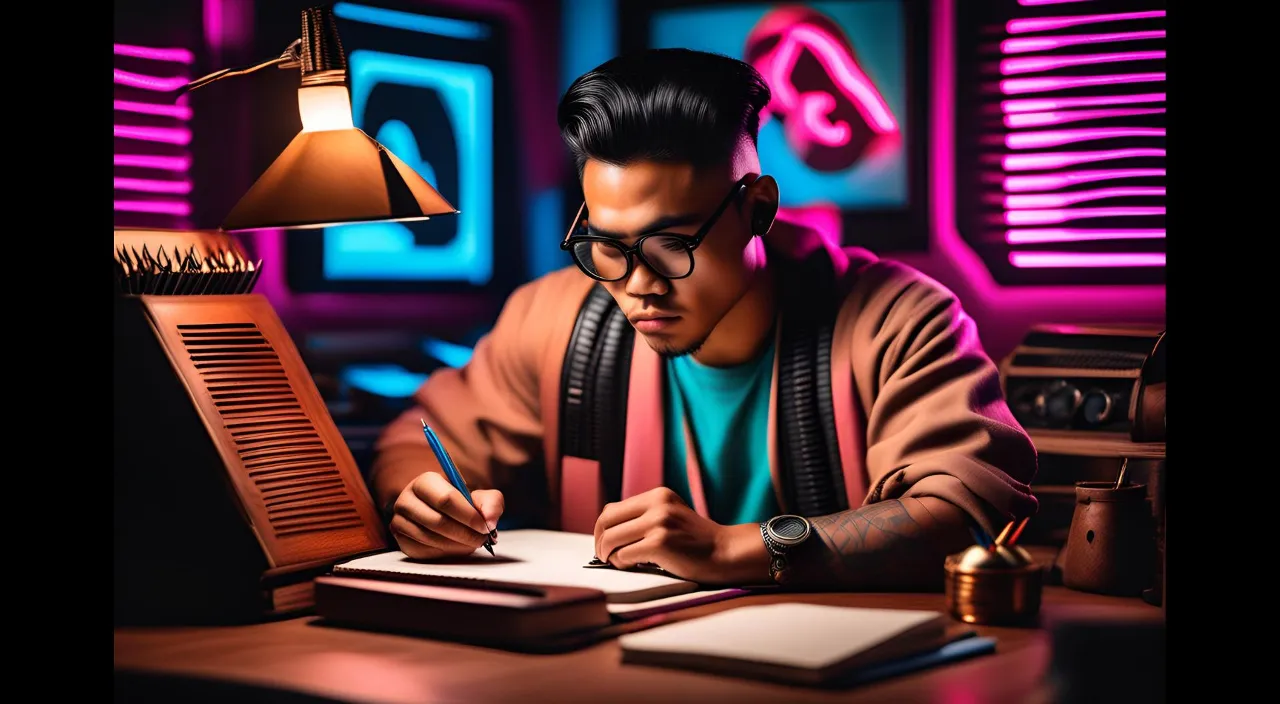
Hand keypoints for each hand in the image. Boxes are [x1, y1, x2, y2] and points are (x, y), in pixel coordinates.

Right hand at [390, 471, 503, 559]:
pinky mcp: (401, 541)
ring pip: (431, 539)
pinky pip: (424, 552)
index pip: (446, 499)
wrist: (442, 515)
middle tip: (482, 539)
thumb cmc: (462, 504)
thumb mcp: (480, 497)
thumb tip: (490, 520)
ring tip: (472, 543)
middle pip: (437, 521)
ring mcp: (400, 522)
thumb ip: (491, 503)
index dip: (468, 515)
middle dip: (465, 533)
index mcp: (424, 482)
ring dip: (457, 545)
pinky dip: (445, 553)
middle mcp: (406, 500)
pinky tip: (456, 547)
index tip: (485, 526)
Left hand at [593, 487, 767, 584]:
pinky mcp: (660, 543)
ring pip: (611, 539)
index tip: (604, 544)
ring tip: (616, 563)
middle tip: (603, 556)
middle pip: (606, 521)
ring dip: (607, 555)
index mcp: (658, 495)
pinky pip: (624, 555)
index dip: (601, 529)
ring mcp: (659, 523)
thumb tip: (606, 531)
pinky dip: (621, 564)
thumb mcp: (671, 516)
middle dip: (599, 542)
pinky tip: (632, 566)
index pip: (612, 508)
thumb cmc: (696, 542)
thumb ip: (645, 516)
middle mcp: (657, 504)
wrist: (726, 553)